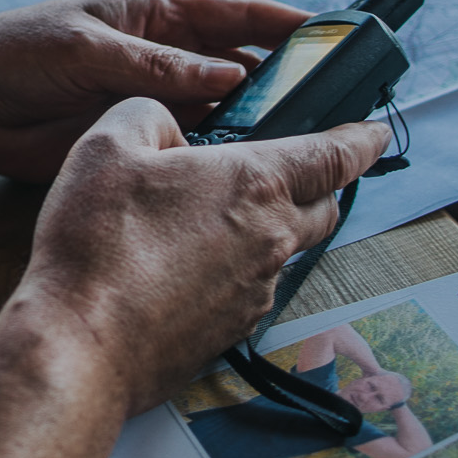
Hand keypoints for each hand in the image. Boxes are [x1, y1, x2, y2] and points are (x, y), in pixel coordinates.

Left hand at [0, 0, 310, 181]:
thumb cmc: (11, 52)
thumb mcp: (82, 48)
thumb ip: (154, 63)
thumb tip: (229, 72)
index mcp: (152, 15)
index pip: (233, 12)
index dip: (284, 20)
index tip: (333, 30)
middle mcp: (162, 56)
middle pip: (241, 65)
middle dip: (287, 80)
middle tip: (336, 101)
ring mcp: (153, 100)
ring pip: (224, 112)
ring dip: (259, 125)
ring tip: (305, 143)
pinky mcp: (136, 141)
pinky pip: (192, 149)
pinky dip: (221, 159)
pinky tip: (250, 174)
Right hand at [21, 99, 390, 413]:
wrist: (82, 343)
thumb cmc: (96, 242)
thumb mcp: (108, 145)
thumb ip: (149, 115)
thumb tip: (167, 127)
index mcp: (255, 184)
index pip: (335, 155)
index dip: (361, 139)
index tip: (375, 134)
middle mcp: (271, 240)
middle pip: (324, 208)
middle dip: (321, 186)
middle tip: (299, 173)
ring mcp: (255, 292)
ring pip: (284, 252)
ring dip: (267, 231)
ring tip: (214, 221)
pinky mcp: (230, 332)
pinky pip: (249, 290)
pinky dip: (232, 271)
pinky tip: (183, 268)